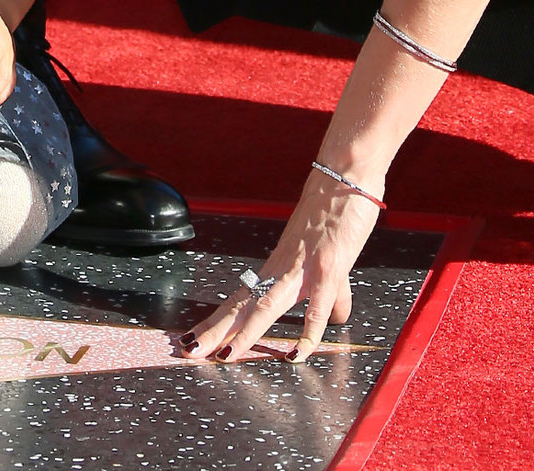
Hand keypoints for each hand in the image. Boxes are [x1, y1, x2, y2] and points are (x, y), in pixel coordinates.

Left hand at [180, 169, 379, 362]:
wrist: (343, 178)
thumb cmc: (335, 213)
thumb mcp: (330, 262)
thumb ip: (332, 295)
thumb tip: (337, 319)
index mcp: (277, 267)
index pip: (241, 299)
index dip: (219, 321)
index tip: (196, 337)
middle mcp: (283, 269)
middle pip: (243, 305)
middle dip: (216, 331)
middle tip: (190, 351)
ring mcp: (303, 268)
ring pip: (267, 306)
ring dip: (245, 333)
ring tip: (226, 356)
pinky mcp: (328, 268)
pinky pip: (316, 306)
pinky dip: (307, 332)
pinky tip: (297, 353)